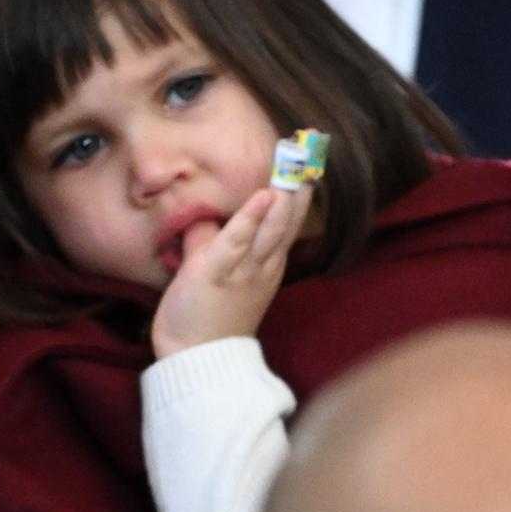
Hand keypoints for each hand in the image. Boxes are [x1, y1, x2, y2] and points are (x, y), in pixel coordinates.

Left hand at [150, 183, 313, 359]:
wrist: (197, 358)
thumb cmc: (205, 317)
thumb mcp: (211, 270)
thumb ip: (210, 242)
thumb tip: (206, 219)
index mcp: (265, 265)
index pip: (286, 224)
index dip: (297, 195)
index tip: (308, 166)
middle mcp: (262, 265)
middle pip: (286, 222)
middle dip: (299, 187)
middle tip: (313, 152)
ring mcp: (242, 269)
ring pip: (270, 230)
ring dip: (284, 198)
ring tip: (296, 169)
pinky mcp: (216, 272)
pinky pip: (236, 241)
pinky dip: (250, 217)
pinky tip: (264, 196)